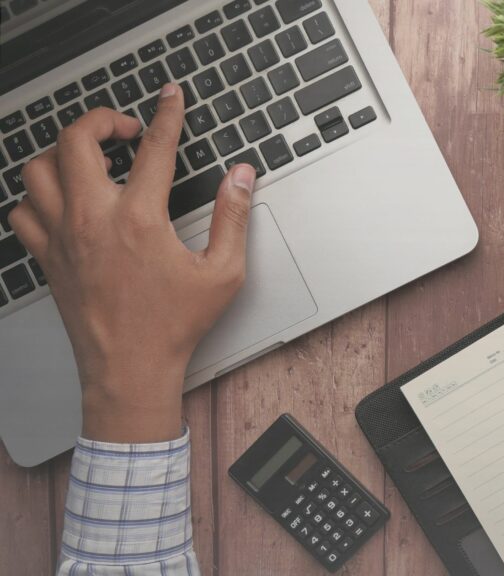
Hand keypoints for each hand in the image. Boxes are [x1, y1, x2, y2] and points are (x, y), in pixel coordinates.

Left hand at [8, 84, 256, 442]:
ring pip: (38, 168)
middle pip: (76, 140)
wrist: (130, 368)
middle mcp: (93, 219)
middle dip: (101, 120)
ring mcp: (63, 237)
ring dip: (63, 151)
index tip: (171, 96)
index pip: (155, 147)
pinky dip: (38, 195)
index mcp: (140, 219)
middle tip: (125, 128)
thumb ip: (233, 217)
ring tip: (90, 156)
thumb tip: (241, 177)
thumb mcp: (223, 272)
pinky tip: (63, 200)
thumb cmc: (173, 325)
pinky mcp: (47, 256)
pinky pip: (23, 210)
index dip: (167, 114)